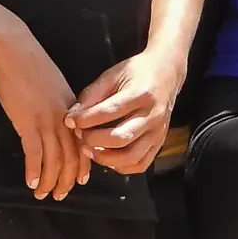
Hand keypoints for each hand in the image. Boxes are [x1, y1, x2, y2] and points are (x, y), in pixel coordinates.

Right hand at [0, 19, 87, 200]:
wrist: (13, 47)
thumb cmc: (29, 62)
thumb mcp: (53, 83)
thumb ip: (58, 103)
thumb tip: (56, 119)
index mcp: (72, 107)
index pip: (82, 142)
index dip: (82, 164)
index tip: (81, 180)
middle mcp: (64, 117)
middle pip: (71, 155)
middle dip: (67, 179)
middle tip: (61, 195)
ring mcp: (46, 119)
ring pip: (54, 158)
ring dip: (50, 181)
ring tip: (43, 194)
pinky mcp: (27, 121)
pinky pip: (34, 152)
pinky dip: (34, 170)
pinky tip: (31, 182)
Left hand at [68, 49, 183, 175]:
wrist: (167, 72)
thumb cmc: (137, 72)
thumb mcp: (113, 74)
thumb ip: (92, 95)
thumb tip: (72, 117)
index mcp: (141, 94)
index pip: (110, 112)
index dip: (86, 119)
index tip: (70, 120)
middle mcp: (152, 116)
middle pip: (121, 138)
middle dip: (94, 140)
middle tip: (80, 136)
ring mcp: (158, 132)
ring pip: (131, 157)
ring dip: (106, 158)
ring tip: (90, 150)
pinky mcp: (159, 142)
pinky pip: (140, 164)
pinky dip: (121, 166)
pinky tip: (108, 158)